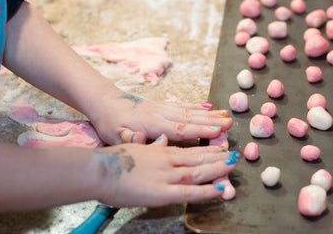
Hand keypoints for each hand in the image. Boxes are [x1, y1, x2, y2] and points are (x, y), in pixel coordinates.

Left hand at [90, 92, 232, 144]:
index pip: (180, 129)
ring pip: (190, 110)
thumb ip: (129, 139)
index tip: (217, 131)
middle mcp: (161, 114)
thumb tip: (141, 141)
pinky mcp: (161, 105)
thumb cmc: (109, 122)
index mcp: (152, 124)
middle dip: (211, 121)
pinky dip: (196, 105)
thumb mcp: (114, 135)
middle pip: (190, 118)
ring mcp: (162, 107)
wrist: (103, 100)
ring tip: (226, 115)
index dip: (200, 131)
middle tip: (230, 124)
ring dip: (208, 113)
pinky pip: (182, 105)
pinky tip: (207, 106)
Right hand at [93, 136, 238, 206]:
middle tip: (234, 154)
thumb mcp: (134, 146)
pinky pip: (189, 192)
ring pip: (198, 171)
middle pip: (198, 157)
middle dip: (217, 157)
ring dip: (217, 168)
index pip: (189, 149)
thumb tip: (160, 140)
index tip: (219, 145)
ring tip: (232, 166)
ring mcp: (167, 176)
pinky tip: (220, 190)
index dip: (206, 149)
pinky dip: (206, 191)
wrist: (98, 170)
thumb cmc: (112, 160)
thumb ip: (150, 145)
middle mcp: (168, 160)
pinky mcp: (162, 192)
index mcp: (161, 151)